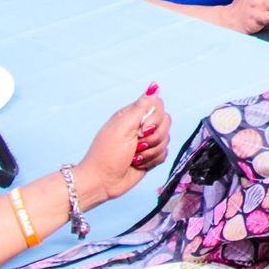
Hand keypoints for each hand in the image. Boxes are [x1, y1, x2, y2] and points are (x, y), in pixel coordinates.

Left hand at [76, 87, 171, 206]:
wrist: (102, 182)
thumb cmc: (106, 155)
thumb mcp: (122, 128)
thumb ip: (141, 107)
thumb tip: (154, 85)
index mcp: (132, 115)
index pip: (158, 105)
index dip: (155, 118)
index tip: (142, 129)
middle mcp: (140, 126)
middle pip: (166, 122)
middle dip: (154, 137)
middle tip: (137, 145)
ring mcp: (146, 141)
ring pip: (166, 139)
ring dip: (150, 152)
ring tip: (134, 157)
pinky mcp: (150, 156)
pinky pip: (164, 153)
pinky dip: (152, 161)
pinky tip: (138, 164)